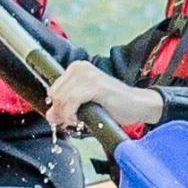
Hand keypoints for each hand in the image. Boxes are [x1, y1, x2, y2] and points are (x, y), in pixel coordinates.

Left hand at [44, 59, 166, 134]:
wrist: (137, 105)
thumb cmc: (113, 105)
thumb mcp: (85, 105)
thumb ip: (66, 108)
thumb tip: (50, 116)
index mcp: (77, 68)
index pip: (53, 89)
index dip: (57, 106)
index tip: (67, 116)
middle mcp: (81, 68)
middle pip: (55, 94)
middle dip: (61, 111)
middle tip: (73, 120)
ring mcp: (88, 75)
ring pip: (61, 98)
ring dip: (66, 115)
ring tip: (78, 120)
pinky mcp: (95, 85)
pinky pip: (71, 101)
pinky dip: (71, 114)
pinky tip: (78, 119)